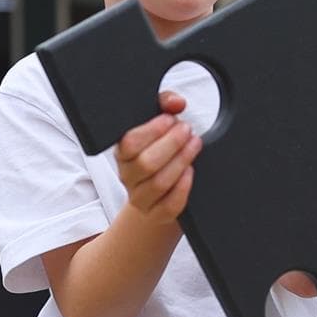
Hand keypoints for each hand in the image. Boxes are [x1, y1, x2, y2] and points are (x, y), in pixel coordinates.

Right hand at [114, 91, 202, 224]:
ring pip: (158, 183)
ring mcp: (140, 198)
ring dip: (181, 161)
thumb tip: (176, 102)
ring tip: (194, 146)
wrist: (160, 193)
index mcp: (122, 153)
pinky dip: (183, 188)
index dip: (152, 130)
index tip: (171, 119)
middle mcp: (127, 176)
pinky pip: (169, 205)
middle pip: (146, 163)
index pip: (128, 143)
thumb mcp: (159, 124)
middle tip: (187, 131)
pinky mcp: (156, 214)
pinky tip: (190, 172)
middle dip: (171, 144)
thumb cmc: (159, 151)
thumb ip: (165, 105)